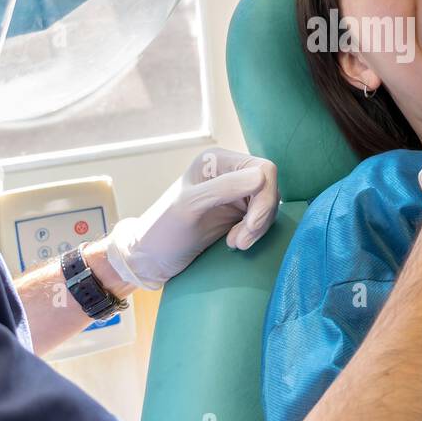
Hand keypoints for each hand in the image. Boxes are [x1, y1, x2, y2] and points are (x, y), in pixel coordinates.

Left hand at [106, 148, 278, 289]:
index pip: (264, 169)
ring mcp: (235, 193)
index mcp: (218, 161)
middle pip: (269, 188)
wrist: (152, 259)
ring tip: (235, 244)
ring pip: (268, 205)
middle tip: (240, 242)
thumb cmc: (163, 230)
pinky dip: (254, 232)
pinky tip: (235, 243)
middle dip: (261, 217)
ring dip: (257, 228)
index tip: (251, 226)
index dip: (265, 197)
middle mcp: (230, 173)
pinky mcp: (237, 214)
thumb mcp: (190, 206)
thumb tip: (263, 175)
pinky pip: (261, 218)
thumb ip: (224, 188)